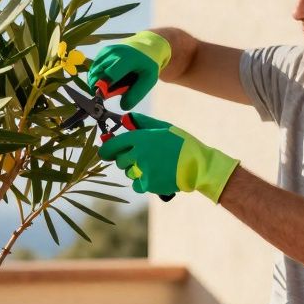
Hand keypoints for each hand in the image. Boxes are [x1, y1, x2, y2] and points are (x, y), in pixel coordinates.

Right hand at [85, 31, 171, 109]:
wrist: (146, 46)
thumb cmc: (148, 65)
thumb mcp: (149, 80)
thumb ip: (136, 94)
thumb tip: (122, 107)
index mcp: (127, 60)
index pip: (109, 75)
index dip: (103, 88)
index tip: (103, 97)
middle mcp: (114, 53)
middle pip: (98, 74)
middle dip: (98, 87)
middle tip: (107, 94)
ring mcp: (107, 51)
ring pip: (94, 72)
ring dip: (98, 82)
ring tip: (111, 85)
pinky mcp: (103, 52)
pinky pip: (95, 68)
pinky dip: (98, 75)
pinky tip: (109, 77)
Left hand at [97, 113, 238, 202]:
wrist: (198, 165)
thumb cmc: (182, 144)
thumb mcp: (163, 127)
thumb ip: (142, 122)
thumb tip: (124, 118)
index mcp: (141, 137)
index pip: (113, 144)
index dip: (106, 149)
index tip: (105, 152)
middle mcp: (139, 153)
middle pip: (119, 160)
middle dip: (126, 160)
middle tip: (139, 159)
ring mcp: (143, 169)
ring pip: (128, 173)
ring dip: (135, 171)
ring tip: (153, 167)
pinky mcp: (148, 184)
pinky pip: (136, 185)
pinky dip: (143, 183)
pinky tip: (155, 176)